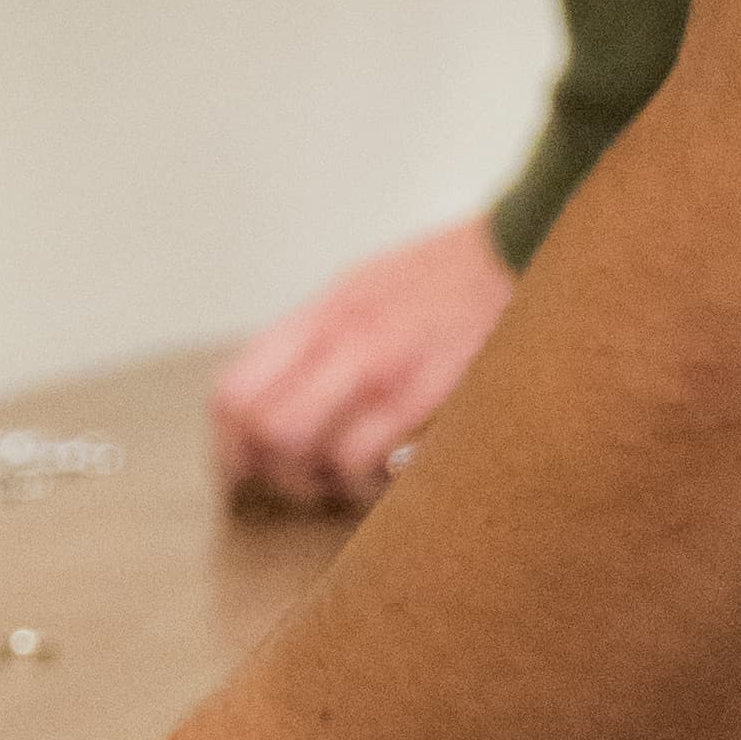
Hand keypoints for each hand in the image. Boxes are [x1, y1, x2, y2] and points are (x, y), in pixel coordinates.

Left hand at [212, 213, 516, 507]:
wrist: (511, 256)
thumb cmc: (440, 278)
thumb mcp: (358, 289)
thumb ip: (314, 340)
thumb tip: (274, 395)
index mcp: (318, 315)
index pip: (235, 391)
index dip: (229, 444)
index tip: (242, 467)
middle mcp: (338, 342)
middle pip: (262, 429)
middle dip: (269, 470)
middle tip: (292, 481)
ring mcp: (379, 372)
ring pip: (306, 453)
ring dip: (316, 482)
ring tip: (339, 480)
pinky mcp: (421, 400)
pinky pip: (363, 464)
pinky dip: (362, 483)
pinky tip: (382, 473)